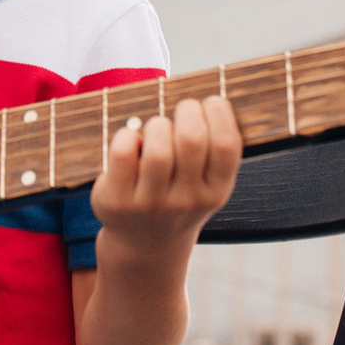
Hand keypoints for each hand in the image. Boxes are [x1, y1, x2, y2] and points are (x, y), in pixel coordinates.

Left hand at [89, 95, 241, 260]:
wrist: (145, 246)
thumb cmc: (178, 197)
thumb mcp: (206, 184)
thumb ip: (212, 150)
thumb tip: (213, 99)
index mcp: (216, 192)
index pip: (226, 146)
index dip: (220, 114)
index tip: (211, 102)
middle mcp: (186, 201)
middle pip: (191, 141)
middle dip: (187, 111)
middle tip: (183, 108)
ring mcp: (151, 204)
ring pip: (158, 149)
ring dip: (157, 125)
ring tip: (157, 127)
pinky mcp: (118, 201)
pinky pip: (123, 154)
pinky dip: (127, 135)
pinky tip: (131, 139)